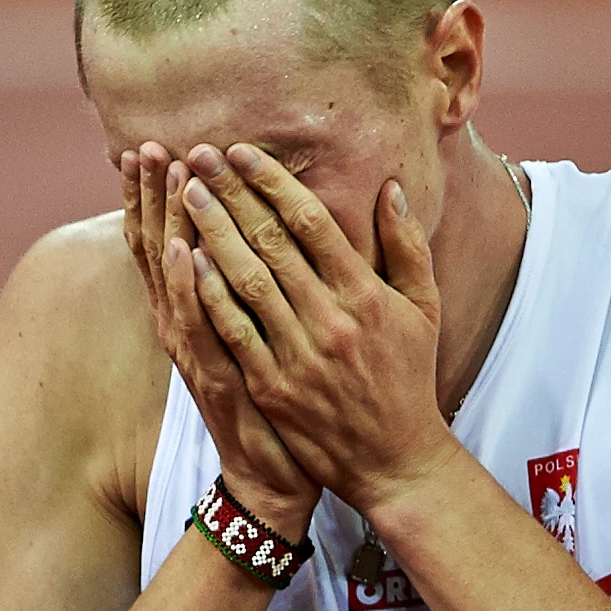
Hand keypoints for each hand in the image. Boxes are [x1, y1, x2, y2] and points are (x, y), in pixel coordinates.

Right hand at [121, 142, 319, 537]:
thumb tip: (247, 229)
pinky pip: (200, 325)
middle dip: (153, 196)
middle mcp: (185, 325)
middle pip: (159, 249)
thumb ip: (246, 283)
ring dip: (168, 224)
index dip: (157, 196)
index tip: (153, 147)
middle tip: (146, 145)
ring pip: (173, 278)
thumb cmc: (273, 398)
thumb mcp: (251, 335)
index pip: (168, 240)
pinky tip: (184, 247)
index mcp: (196, 309)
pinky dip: (187, 286)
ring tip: (165, 174)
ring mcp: (196, 351)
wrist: (274, 474)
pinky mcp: (216, 377)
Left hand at [178, 142, 460, 516]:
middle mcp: (332, 319)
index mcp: (366, 294)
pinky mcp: (273, 386)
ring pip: (247, 280)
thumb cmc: (408, 376)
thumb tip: (390, 188)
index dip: (273, 182)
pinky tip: (187, 259)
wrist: (394, 460)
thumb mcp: (423, 307)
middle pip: (272, 242)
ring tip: (186, 192)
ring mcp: (299, 354)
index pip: (313, 223)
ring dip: (213, 231)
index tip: (241, 150)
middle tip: (199, 155)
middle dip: (233, 193)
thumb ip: (407, 245)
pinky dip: (209, 293)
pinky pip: (234, 331)